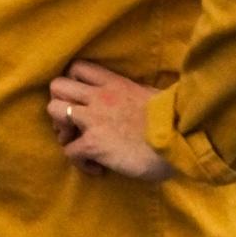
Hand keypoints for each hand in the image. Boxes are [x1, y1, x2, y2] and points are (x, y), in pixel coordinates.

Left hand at [47, 60, 174, 180]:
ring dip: (62, 129)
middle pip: (56, 86)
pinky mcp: (93, 143)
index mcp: (114, 84)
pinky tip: (97, 168)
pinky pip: (68, 151)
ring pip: (53, 111)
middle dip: (59, 103)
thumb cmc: (175, 120)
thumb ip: (134, 94)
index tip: (82, 99)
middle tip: (74, 124)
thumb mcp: (151, 96)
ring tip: (79, 143)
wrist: (182, 141)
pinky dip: (79, 161)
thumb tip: (135, 101)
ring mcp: (93, 119)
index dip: (73, 83)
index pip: (77, 68)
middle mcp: (98, 97)